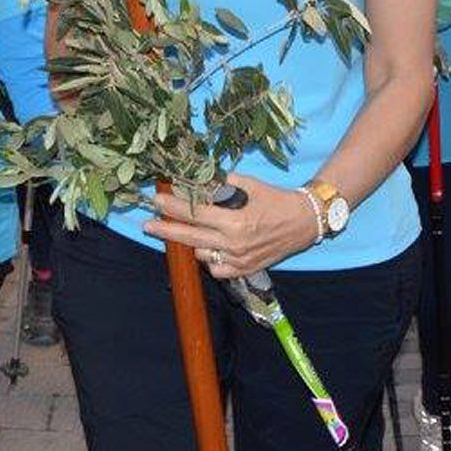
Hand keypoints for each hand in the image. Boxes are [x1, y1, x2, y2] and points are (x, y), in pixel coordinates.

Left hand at [146, 175, 318, 280]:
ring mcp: (239, 261)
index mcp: (235, 221)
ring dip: (188, 243)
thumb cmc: (274, 199)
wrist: (303, 223)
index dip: (173, 207)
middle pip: (190, 238)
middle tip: (147, 224)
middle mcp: (234, 244)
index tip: (157, 200)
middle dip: (166, 230)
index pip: (195, 214)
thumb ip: (220, 184)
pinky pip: (215, 269)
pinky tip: (205, 247)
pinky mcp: (244, 271)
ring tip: (177, 232)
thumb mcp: (248, 184)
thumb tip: (193, 180)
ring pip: (200, 255)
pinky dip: (207, 259)